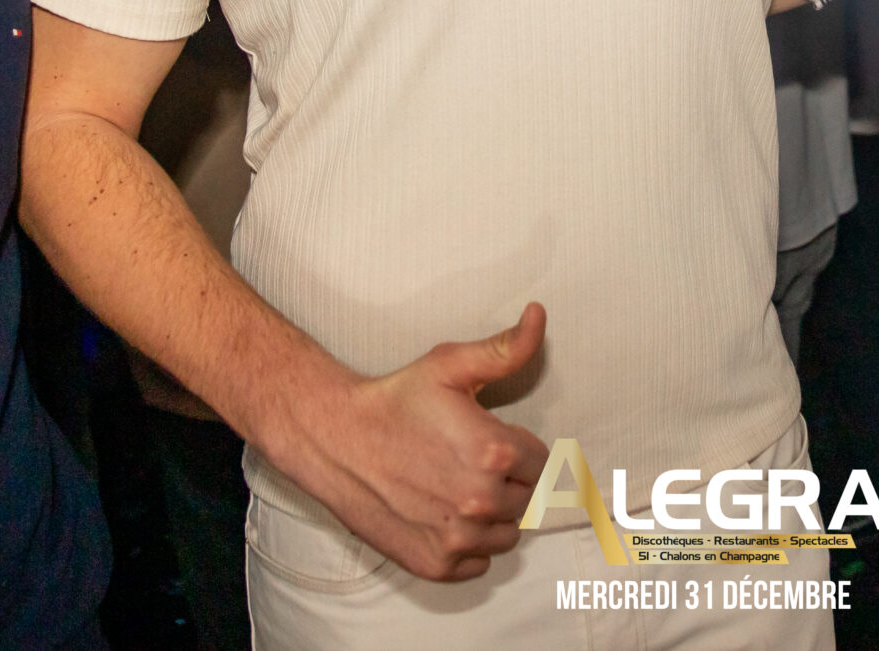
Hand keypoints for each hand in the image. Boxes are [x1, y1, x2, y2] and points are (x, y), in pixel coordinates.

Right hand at [291, 303, 553, 581]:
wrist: (335, 440)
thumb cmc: (394, 401)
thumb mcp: (450, 365)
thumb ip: (505, 348)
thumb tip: (539, 316)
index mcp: (495, 452)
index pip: (543, 464)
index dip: (518, 450)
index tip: (491, 442)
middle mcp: (481, 500)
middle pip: (526, 499)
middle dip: (507, 481)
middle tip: (469, 462)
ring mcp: (457, 538)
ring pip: (507, 534)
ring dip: (493, 516)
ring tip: (457, 487)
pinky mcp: (435, 564)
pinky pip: (479, 563)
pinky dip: (469, 545)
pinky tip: (445, 516)